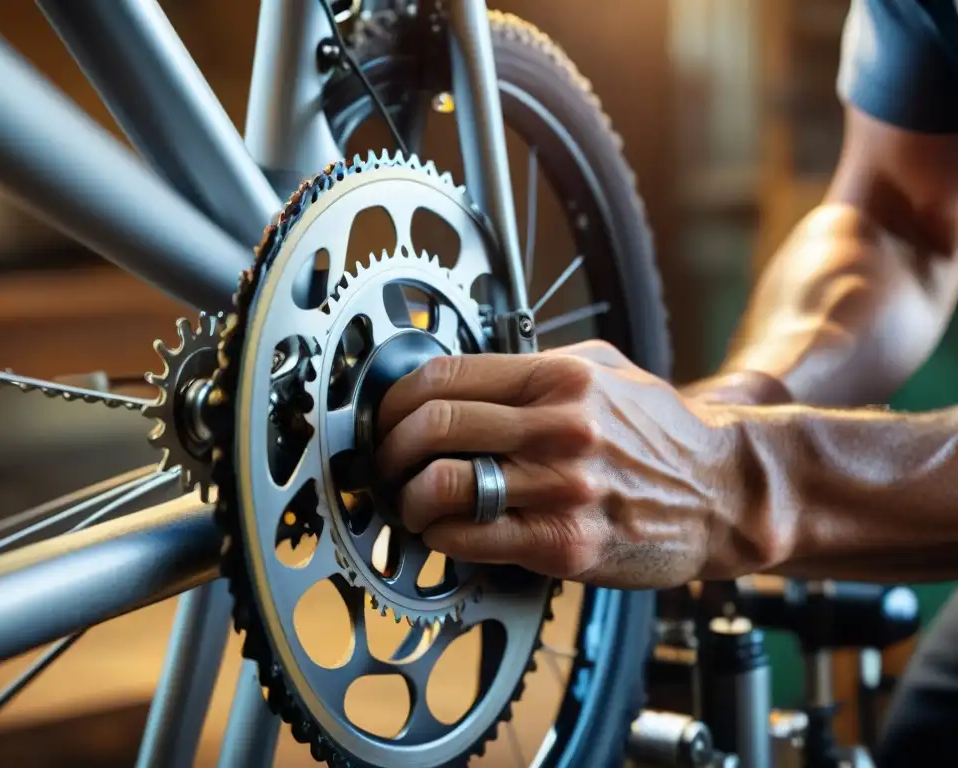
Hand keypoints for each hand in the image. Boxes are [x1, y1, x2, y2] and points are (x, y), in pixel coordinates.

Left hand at [375, 340, 749, 588]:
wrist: (722, 493)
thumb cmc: (660, 433)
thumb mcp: (605, 371)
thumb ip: (533, 367)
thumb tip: (457, 376)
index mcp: (561, 378)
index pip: (444, 377)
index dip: (397, 400)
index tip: (389, 417)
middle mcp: (560, 427)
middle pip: (433, 427)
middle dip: (390, 448)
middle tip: (388, 462)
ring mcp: (563, 489)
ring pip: (442, 486)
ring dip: (408, 498)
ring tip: (413, 501)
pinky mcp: (565, 545)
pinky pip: (470, 539)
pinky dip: (440, 537)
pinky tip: (446, 533)